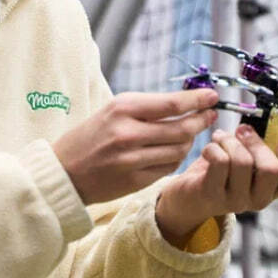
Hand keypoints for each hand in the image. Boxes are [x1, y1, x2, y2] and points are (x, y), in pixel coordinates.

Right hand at [52, 89, 218, 204]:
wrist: (64, 171)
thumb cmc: (91, 136)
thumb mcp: (112, 110)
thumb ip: (146, 107)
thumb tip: (185, 102)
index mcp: (122, 108)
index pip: (171, 103)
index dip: (197, 100)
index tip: (213, 97)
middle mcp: (128, 133)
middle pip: (181, 128)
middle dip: (201, 121)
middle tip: (211, 116)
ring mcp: (132, 159)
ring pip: (179, 150)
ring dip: (189, 142)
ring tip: (188, 135)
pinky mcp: (134, 180)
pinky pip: (168, 168)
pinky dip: (176, 159)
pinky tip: (172, 152)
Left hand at [155, 123, 277, 246]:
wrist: (186, 197)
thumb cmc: (218, 173)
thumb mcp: (244, 161)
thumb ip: (259, 150)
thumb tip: (269, 125)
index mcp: (269, 191)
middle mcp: (256, 200)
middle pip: (271, 170)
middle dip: (256, 142)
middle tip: (243, 131)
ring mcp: (235, 201)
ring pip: (243, 161)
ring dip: (230, 141)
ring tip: (221, 138)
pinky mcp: (212, 194)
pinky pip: (220, 161)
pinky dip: (214, 147)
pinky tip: (209, 149)